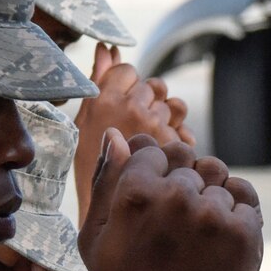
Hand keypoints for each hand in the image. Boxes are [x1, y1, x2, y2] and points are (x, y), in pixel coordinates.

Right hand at [73, 44, 178, 215]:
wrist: (110, 224)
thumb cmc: (90, 174)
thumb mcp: (85, 124)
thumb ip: (99, 80)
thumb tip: (108, 46)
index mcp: (103, 102)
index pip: (128, 70)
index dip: (127, 87)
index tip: (121, 108)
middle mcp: (132, 109)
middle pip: (154, 86)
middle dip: (149, 104)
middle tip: (136, 132)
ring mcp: (158, 128)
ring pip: (173, 106)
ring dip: (166, 121)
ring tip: (148, 146)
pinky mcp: (179, 148)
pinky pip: (185, 133)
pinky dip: (179, 144)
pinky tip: (162, 161)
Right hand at [79, 130, 262, 270]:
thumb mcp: (97, 238)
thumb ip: (106, 182)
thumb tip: (116, 136)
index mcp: (135, 193)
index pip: (155, 149)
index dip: (157, 170)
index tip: (158, 196)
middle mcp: (176, 197)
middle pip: (190, 160)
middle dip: (185, 182)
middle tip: (179, 221)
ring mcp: (214, 214)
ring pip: (220, 178)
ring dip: (212, 196)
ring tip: (199, 232)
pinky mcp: (245, 231)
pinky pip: (246, 199)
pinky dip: (237, 212)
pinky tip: (221, 237)